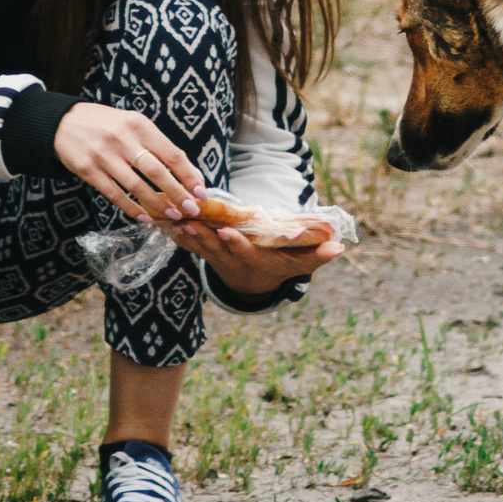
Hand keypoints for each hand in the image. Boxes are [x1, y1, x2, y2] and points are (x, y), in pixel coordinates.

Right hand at [53, 102, 205, 222]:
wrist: (63, 123)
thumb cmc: (107, 125)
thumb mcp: (134, 125)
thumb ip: (159, 146)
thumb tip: (190, 173)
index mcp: (140, 125)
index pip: (172, 154)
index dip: (189, 176)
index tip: (202, 193)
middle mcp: (123, 139)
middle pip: (157, 172)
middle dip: (178, 194)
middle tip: (192, 210)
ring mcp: (104, 155)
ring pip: (136, 186)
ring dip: (157, 204)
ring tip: (172, 216)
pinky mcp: (88, 170)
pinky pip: (114, 194)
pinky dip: (132, 208)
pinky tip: (145, 217)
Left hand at [157, 219, 344, 295]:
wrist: (251, 284)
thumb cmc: (278, 268)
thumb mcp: (298, 265)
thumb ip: (317, 256)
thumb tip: (341, 248)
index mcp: (253, 260)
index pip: (243, 252)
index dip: (234, 244)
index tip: (226, 234)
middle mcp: (230, 261)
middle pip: (213, 248)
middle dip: (201, 235)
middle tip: (189, 221)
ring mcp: (213, 257)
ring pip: (195, 244)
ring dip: (183, 232)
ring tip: (171, 217)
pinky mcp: (201, 250)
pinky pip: (186, 241)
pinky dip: (173, 232)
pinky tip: (160, 219)